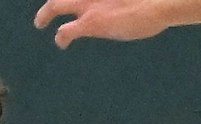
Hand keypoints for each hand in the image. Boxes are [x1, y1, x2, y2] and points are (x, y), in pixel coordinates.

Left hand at [33, 0, 172, 46]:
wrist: (160, 2)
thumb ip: (118, 0)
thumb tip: (122, 4)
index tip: (74, 2)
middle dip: (51, 1)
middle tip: (45, 7)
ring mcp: (89, 4)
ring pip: (55, 4)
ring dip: (45, 13)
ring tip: (40, 22)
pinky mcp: (90, 22)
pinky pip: (66, 31)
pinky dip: (61, 37)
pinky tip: (61, 43)